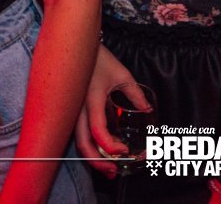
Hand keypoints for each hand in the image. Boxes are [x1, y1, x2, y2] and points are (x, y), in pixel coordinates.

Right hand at [73, 43, 138, 178]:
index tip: (124, 151)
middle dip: (98, 162)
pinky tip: (102, 152)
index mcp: (92, 100)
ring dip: (93, 158)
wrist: (78, 48)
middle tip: (115, 171)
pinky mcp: (72, 113)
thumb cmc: (100, 59)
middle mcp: (79, 110)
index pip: (97, 130)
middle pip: (83, 145)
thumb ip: (135, 94)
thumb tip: (148, 109)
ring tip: (110, 168)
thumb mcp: (122, 75)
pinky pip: (78, 135)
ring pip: (78, 143)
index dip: (110, 145)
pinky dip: (90, 148)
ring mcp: (73, 112)